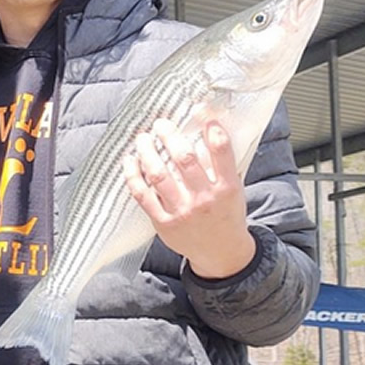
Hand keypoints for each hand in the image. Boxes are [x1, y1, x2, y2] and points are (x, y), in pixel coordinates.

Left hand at [123, 118, 255, 278]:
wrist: (221, 252)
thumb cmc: (226, 213)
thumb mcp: (234, 189)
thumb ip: (222, 164)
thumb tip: (208, 128)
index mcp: (227, 187)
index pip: (221, 151)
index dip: (212, 129)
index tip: (201, 113)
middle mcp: (204, 199)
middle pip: (184, 159)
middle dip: (169, 136)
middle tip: (160, 123)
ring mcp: (182, 211)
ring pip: (159, 175)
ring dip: (147, 152)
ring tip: (142, 137)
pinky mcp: (163, 222)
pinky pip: (143, 195)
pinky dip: (133, 176)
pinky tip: (129, 161)